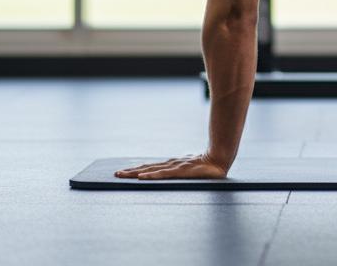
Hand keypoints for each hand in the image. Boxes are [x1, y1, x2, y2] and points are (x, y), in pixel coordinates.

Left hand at [113, 152, 230, 180]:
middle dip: (131, 171)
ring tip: (123, 175)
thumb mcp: (191, 170)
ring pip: (152, 170)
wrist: (220, 158)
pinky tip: (142, 177)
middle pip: (147, 168)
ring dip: (136, 173)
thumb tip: (175, 172)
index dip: (137, 170)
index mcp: (172, 165)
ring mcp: (175, 167)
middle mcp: (170, 164)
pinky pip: (163, 174)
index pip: (150, 167)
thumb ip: (182, 171)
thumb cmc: (207, 166)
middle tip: (116, 174)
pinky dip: (152, 176)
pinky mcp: (181, 171)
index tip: (124, 172)